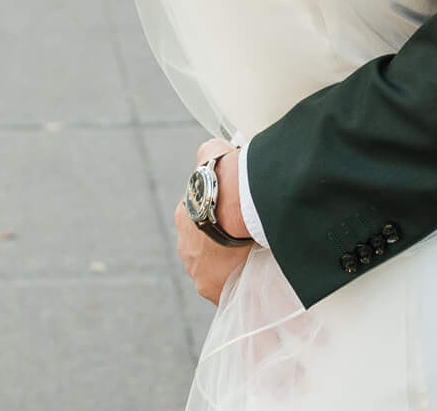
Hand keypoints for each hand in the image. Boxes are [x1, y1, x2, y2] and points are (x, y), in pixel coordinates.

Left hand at [172, 137, 251, 302]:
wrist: (234, 203)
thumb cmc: (225, 177)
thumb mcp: (213, 153)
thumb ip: (209, 151)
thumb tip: (211, 147)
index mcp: (185, 216)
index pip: (200, 224)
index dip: (217, 224)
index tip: (233, 224)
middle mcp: (185, 245)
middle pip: (205, 251)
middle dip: (221, 249)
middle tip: (245, 244)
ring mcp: (194, 267)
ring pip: (212, 272)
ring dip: (228, 268)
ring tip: (252, 262)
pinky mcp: (208, 285)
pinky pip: (222, 290)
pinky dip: (236, 287)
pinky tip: (252, 282)